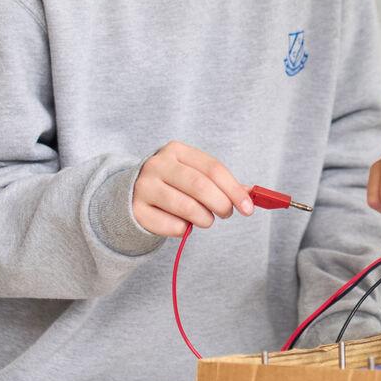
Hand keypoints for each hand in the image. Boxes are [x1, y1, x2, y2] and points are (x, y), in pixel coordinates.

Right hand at [132, 140, 253, 236]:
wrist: (130, 194)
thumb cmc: (173, 184)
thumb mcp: (193, 174)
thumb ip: (220, 182)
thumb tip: (251, 194)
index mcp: (176, 150)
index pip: (213, 168)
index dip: (234, 189)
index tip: (248, 208)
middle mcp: (157, 165)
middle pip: (200, 186)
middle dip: (221, 204)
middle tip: (226, 214)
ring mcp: (143, 187)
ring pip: (186, 207)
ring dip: (204, 219)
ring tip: (206, 220)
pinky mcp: (136, 210)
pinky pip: (171, 225)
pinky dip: (184, 229)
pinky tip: (182, 224)